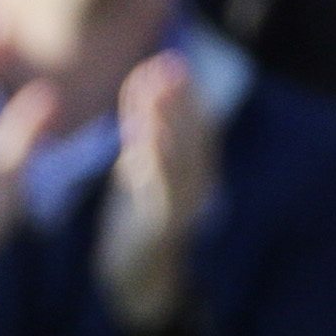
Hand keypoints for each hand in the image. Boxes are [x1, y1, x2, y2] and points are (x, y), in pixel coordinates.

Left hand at [94, 51, 217, 332]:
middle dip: (180, 100)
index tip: (169, 61)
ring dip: (169, 122)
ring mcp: (183, 205)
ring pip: (181, 158)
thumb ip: (148, 124)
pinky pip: (163, 191)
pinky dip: (158, 163)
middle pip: (193, 135)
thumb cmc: (143, 211)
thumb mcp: (145, 162)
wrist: (139, 274)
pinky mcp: (164, 227)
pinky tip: (144, 139)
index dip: (184, 93)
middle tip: (167, 65)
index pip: (194, 122)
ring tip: (156, 91)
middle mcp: (195, 182)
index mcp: (192, 165)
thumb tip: (151, 77)